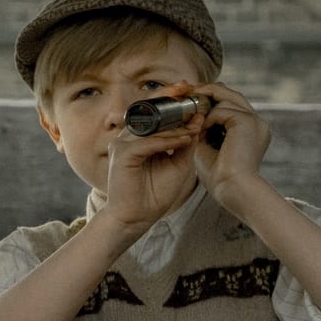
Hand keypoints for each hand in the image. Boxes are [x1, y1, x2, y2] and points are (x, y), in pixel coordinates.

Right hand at [98, 116, 199, 235]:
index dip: (175, 104)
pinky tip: (184, 141)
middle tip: (198, 105)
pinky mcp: (122, 154)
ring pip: (152, 127)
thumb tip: (197, 119)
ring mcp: (122, 144)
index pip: (156, 113)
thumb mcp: (178, 163)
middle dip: (175, 107)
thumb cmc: (154, 193)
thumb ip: (186, 141)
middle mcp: (128, 137)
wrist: (138, 218)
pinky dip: (167, 141)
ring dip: (176, 127)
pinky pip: (147, 142)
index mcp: (139, 137)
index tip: (199, 102)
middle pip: (152, 113)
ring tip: (195, 127)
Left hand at [191, 83, 272, 214]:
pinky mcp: (247, 122)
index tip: (191, 100)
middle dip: (208, 92)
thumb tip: (192, 114)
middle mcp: (257, 123)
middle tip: (186, 93)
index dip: (212, 100)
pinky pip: (223, 109)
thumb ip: (204, 129)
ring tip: (188, 109)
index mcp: (252, 131)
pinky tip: (200, 129)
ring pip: (227, 97)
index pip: (232, 105)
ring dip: (205, 102)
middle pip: (231, 95)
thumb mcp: (209, 148)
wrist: (233, 189)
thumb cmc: (220, 177)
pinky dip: (208, 117)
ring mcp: (254, 120)